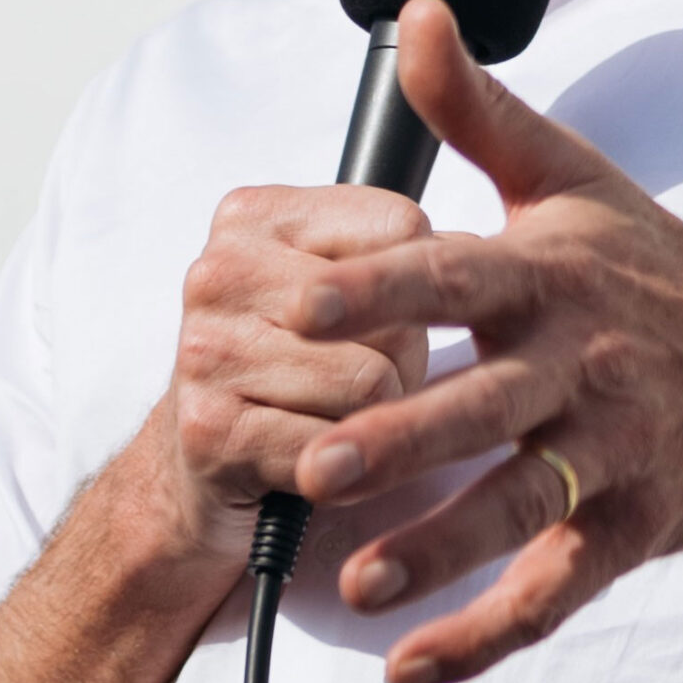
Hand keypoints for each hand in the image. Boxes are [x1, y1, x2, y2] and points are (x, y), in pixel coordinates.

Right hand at [152, 180, 435, 567]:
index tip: (387, 309)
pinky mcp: (211, 430)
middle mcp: (221, 271)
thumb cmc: (295, 359)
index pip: (403, 226)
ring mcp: (209, 350)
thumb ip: (408, 254)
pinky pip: (337, 450)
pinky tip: (310, 455)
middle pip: (396, 309)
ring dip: (377, 419)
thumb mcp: (344, 284)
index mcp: (258, 214)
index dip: (424, 282)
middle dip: (406, 358)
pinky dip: (344, 467)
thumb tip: (474, 253)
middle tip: (362, 374)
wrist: (207, 458)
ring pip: (373, 384)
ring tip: (334, 415)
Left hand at [284, 0, 682, 682]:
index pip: (459, 277)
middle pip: (485, 404)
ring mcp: (614, 450)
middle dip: (402, 437)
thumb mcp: (573, 179)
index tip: (298, 301)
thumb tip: (413, 11)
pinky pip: (559, 588)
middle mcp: (583, 360)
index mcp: (553, 272)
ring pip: (521, 507)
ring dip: (440, 548)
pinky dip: (488, 635)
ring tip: (357, 586)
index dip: (381, 290)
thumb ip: (476, 110)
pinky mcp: (634, 525)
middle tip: (314, 466)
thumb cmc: (654, 269)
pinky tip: (411, 671)